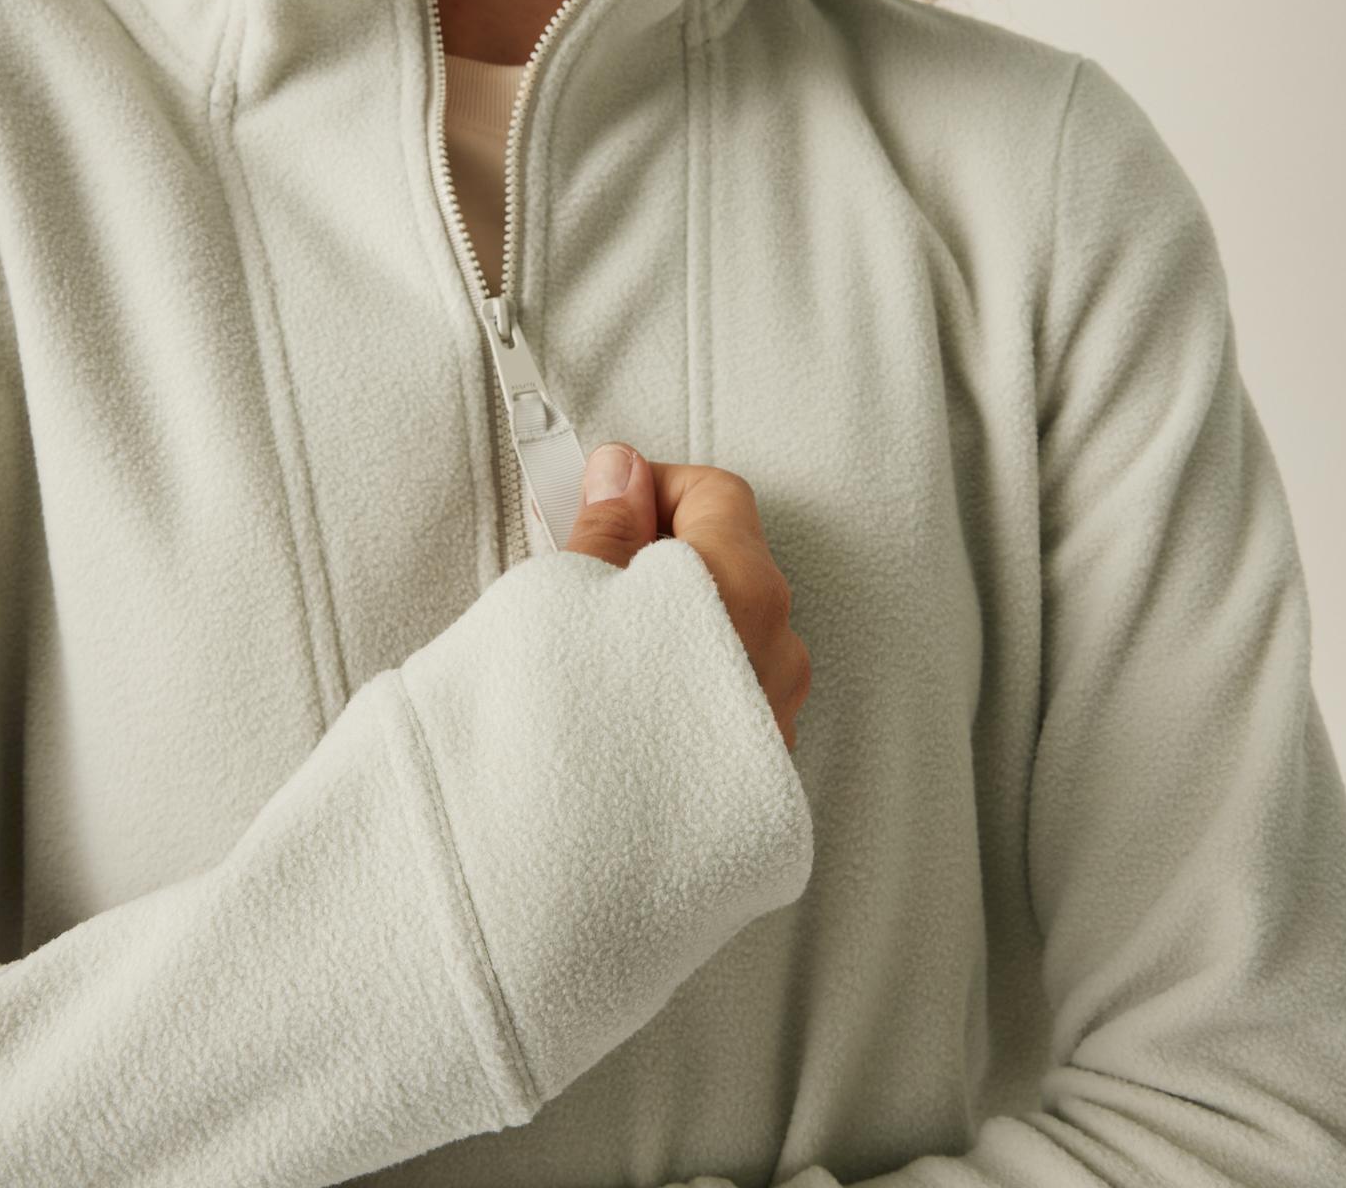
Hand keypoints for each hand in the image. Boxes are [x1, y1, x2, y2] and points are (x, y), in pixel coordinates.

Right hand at [562, 442, 811, 752]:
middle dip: (660, 557)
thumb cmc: (566, 725)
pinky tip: (621, 708)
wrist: (569, 872)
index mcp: (742, 587)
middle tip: (585, 571)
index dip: (651, 488)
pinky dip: (684, 684)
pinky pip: (728, 699)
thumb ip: (608, 526)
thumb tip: (624, 474)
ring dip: (673, 625)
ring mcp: (775, 717)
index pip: (718, 494)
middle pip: (730, 563)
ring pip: (730, 635)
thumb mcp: (568, 597)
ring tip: (596, 652)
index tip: (598, 505)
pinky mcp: (758, 777)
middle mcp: (779, 650)